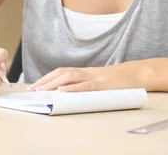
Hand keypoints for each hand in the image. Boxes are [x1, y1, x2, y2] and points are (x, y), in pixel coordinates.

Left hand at [28, 61, 150, 91]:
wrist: (134, 74)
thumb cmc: (116, 81)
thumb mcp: (97, 81)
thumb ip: (84, 85)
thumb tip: (68, 94)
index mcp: (83, 72)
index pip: (61, 72)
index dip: (47, 78)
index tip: (35, 86)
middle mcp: (86, 72)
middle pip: (61, 73)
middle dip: (45, 81)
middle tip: (33, 90)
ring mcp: (94, 77)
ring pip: (70, 78)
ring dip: (54, 84)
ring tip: (43, 91)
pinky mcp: (102, 85)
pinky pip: (85, 86)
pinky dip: (73, 88)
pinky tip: (63, 91)